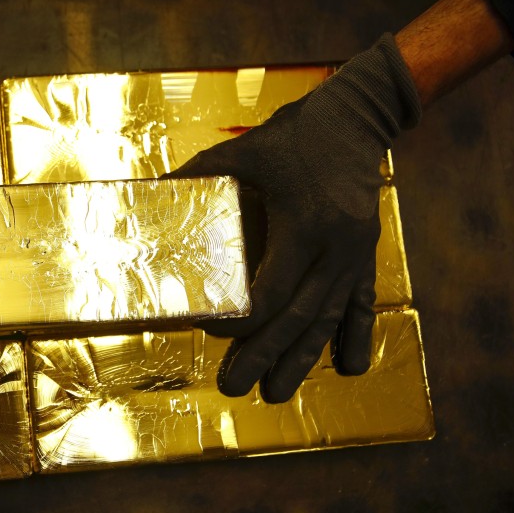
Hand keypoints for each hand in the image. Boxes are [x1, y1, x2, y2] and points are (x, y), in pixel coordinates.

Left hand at [167, 35, 420, 402]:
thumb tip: (148, 193)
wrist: (357, 118)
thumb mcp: (244, 152)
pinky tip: (350, 369)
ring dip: (302, 359)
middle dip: (264, 356)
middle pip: (298, 317)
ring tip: (277, 394)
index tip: (211, 331)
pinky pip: (362, 302)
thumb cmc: (294, 136)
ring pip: (328, 319)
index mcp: (304, 226)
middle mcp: (335, 248)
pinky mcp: (365, 254)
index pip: (272, 290)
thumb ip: (198, 175)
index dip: (241, 318)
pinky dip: (356, 336)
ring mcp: (354, 255)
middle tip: (234, 388)